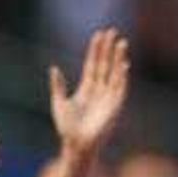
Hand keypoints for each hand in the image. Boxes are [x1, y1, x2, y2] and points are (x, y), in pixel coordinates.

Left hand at [49, 28, 128, 150]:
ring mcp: (108, 97)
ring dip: (118, 58)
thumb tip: (53, 68)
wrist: (76, 145)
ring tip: (121, 42)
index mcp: (86, 88)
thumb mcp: (59, 103)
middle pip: (105, 65)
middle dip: (109, 49)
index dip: (95, 50)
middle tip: (112, 31)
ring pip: (115, 73)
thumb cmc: (67, 128)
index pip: (93, 64)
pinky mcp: (114, 106)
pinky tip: (123, 64)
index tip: (98, 35)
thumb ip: (58, 86)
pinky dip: (122, 76)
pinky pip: (120, 88)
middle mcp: (99, 90)